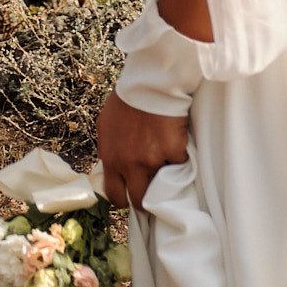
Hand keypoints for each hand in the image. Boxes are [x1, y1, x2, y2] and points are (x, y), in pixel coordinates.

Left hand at [96, 91, 189, 211]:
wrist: (149, 85)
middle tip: (153, 193)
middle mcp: (129, 163)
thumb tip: (112, 167)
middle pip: (139, 201)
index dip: (124, 199)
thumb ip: (109, 150)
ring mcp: (152, 160)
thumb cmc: (125, 102)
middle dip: (146, 200)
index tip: (131, 196)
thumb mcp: (105, 127)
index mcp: (111, 158)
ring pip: (162, 187)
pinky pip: (180, 167)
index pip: (114, 195)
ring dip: (164, 179)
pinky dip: (180, 160)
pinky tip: (176, 145)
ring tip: (166, 164)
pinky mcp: (173, 152)